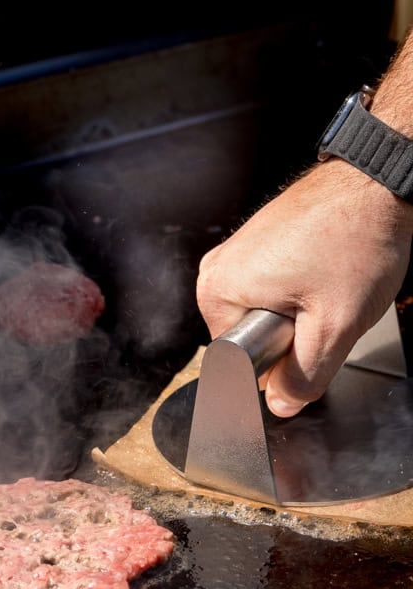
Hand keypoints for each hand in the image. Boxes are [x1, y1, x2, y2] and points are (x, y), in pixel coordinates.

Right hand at [196, 158, 412, 416]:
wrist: (373, 181)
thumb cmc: (353, 241)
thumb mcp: (334, 326)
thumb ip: (303, 377)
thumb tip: (280, 407)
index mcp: (217, 293)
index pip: (238, 363)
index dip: (281, 362)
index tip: (310, 334)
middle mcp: (214, 271)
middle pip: (250, 338)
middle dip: (290, 336)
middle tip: (323, 306)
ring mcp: (234, 253)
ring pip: (264, 313)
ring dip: (298, 311)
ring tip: (327, 283)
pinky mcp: (255, 242)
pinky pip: (271, 287)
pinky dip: (300, 288)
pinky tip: (326, 270)